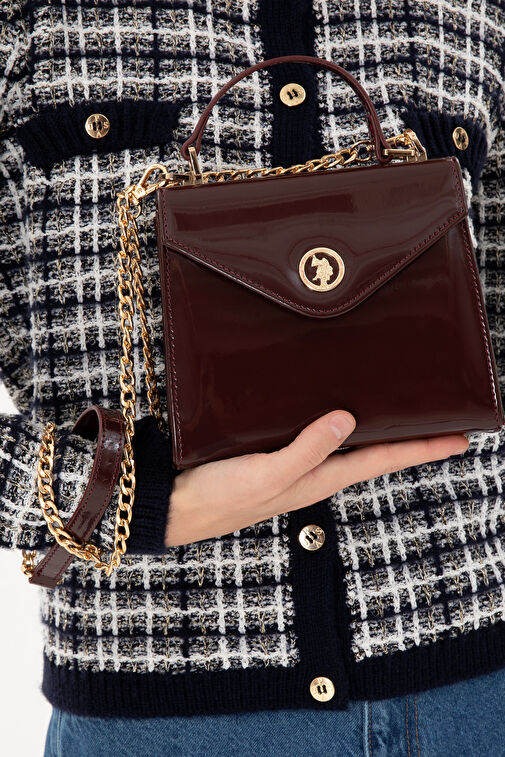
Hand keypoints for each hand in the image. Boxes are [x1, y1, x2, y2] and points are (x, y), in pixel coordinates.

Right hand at [165, 411, 468, 546]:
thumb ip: (307, 449)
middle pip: (370, 450)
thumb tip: (347, 418)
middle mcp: (312, 470)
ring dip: (372, 428)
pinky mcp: (268, 450)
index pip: (381, 459)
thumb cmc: (217, 496)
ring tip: (395, 408)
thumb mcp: (267, 474)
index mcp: (318, 477)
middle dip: (406, 436)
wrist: (171, 504)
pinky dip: (331, 420)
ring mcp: (291, 461)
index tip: (460, 438)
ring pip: (343, 441)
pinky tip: (328, 404)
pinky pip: (312, 432)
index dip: (421, 448)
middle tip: (436, 416)